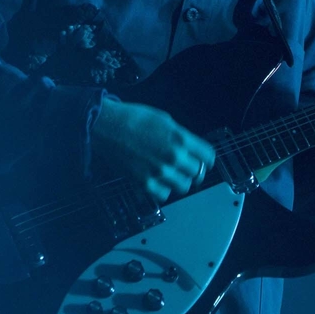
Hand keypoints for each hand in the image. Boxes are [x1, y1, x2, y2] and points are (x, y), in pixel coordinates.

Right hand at [91, 99, 216, 202]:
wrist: (105, 126)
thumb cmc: (132, 118)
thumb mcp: (164, 120)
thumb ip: (180, 136)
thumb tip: (190, 148)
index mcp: (180, 138)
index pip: (208, 156)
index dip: (206, 159)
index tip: (202, 160)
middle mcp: (173, 157)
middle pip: (197, 173)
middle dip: (192, 170)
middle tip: (184, 167)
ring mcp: (159, 172)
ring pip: (183, 187)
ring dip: (179, 181)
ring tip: (170, 174)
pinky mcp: (144, 183)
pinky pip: (164, 195)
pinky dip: (162, 190)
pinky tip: (157, 181)